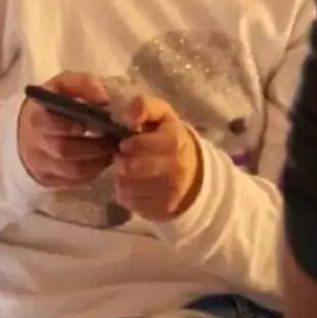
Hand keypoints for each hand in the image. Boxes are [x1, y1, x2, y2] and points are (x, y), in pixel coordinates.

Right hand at [16, 72, 119, 189]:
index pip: (48, 124)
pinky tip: (104, 159)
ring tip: (114, 148)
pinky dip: (94, 171)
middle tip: (116, 139)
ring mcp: (41, 166)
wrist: (31, 129)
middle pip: (63, 150)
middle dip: (94, 146)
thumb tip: (104, 98)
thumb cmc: (53, 105)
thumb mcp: (64, 85)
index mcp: (36, 117)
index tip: (94, 122)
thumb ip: (83, 85)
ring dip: (98, 160)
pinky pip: (76, 181)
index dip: (71, 126)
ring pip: (73, 170)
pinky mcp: (51, 181)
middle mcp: (35, 144)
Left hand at [112, 95, 201, 219]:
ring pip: (125, 185)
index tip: (126, 143)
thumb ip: (144, 106)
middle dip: (122, 160)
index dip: (128, 143)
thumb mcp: (162, 115)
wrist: (195, 175)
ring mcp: (168, 194)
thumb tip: (129, 118)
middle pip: (130, 168)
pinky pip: (127, 201)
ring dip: (121, 176)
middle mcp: (175, 170)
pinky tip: (134, 185)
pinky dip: (125, 192)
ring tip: (130, 170)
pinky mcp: (159, 211)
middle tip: (124, 157)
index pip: (139, 144)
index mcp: (176, 142)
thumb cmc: (171, 139)